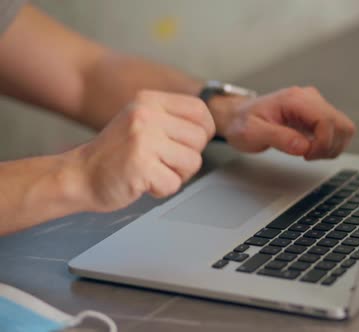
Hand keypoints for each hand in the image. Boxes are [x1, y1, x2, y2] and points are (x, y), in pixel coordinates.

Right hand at [71, 90, 214, 211]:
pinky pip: (174, 183)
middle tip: (163, 161)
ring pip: (192, 162)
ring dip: (176, 174)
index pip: (200, 110)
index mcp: (149, 100)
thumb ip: (173, 119)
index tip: (189, 143)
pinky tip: (143, 182)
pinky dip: (162, 189)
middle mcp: (146, 115)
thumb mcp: (142, 120)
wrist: (79, 175)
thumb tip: (209, 128)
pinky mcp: (141, 166)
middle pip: (200, 139)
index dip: (204, 131)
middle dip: (188, 157)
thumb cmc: (116, 153)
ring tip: (153, 171)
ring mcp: (143, 140)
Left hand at [212, 86, 355, 159]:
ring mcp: (315, 105)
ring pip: (344, 128)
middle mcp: (309, 98)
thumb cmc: (243, 122)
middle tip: (308, 156)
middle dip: (329, 147)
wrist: (238, 116)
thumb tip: (303, 146)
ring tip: (310, 153)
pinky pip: (337, 131)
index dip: (322, 144)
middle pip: (341, 124)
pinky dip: (330, 145)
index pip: (326, 120)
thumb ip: (278, 138)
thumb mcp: (252, 133)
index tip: (306, 155)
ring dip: (332, 147)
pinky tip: (312, 149)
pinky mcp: (317, 115)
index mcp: (294, 99)